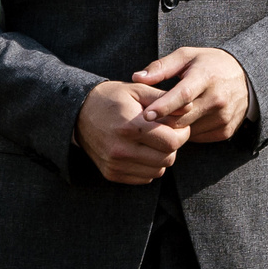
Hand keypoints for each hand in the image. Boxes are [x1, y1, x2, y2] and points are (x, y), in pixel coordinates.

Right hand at [74, 81, 190, 184]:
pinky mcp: (112, 174)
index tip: (179, 126)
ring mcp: (115, 165)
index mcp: (130, 127)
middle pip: (167, 158)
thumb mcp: (138, 90)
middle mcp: (121, 150)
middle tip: (168, 133)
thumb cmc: (112, 98)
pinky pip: (145, 178)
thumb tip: (190, 108)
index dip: (182, 134)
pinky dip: (149, 166)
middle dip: (173, 145)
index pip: (171, 142)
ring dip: (162, 157)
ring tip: (154, 141)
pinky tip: (142, 150)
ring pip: (158, 171)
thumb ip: (164, 99)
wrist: (78, 113)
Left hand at [131, 47, 251, 143]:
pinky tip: (186, 120)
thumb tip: (137, 78)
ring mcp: (224, 117)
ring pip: (188, 131)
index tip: (145, 115)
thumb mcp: (187, 56)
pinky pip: (198, 138)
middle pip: (182, 118)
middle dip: (163, 120)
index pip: (183, 95)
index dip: (163, 106)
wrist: (245, 77)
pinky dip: (188, 132)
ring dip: (175, 127)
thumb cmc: (209, 64)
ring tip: (168, 116)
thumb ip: (161, 67)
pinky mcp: (226, 131)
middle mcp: (218, 98)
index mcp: (206, 77)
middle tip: (149, 117)